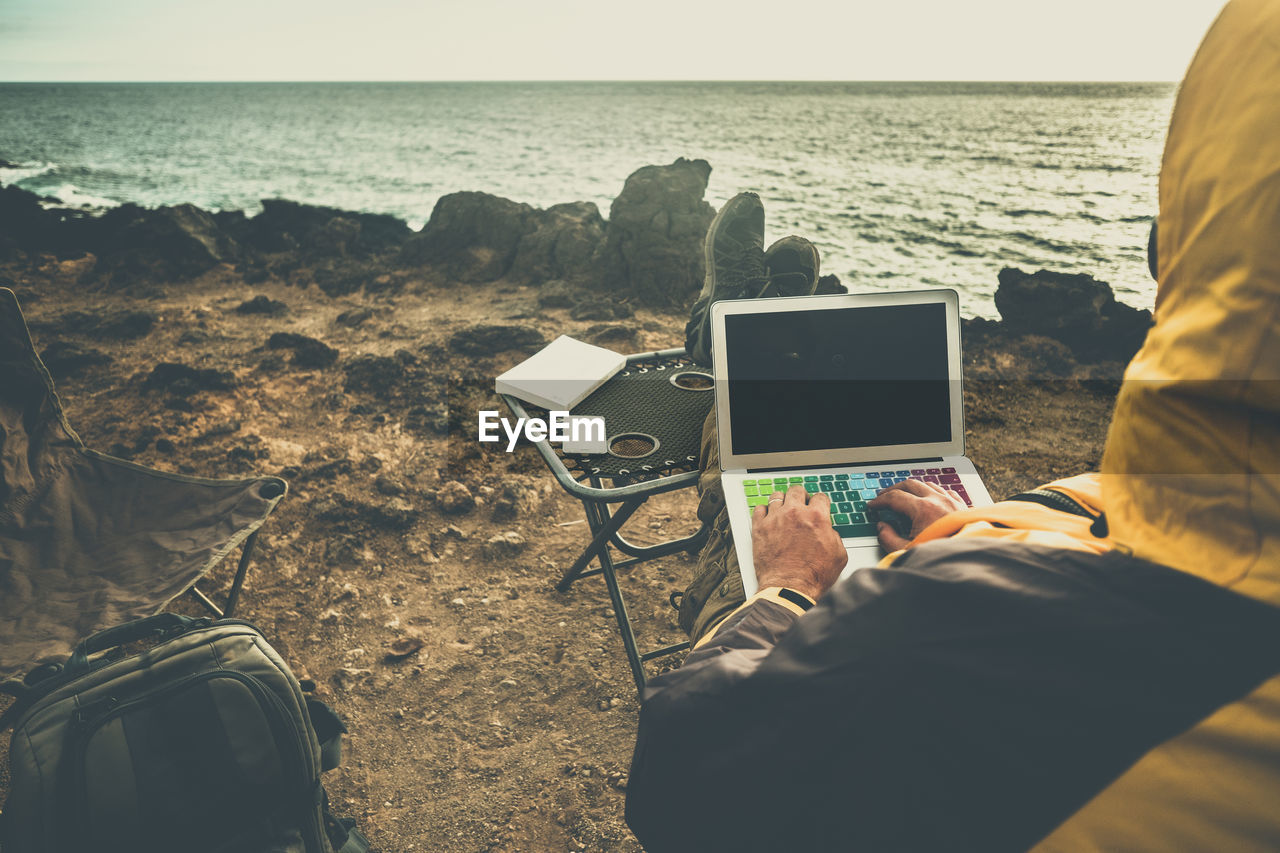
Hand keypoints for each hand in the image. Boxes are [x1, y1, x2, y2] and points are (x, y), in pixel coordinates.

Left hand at [751, 485, 847, 600]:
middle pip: (797, 490)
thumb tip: (829, 532)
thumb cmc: (813, 576)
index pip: (820, 497)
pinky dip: (764, 511)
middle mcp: (795, 514)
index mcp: (817, 518)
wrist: (790, 589)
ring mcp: (775, 519)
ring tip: (783, 509)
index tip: (817, 506)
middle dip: (801, 496)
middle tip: (800, 504)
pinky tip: (768, 518)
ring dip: (782, 501)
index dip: (820, 502)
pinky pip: (759, 509)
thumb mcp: (839, 556)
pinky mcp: (760, 528)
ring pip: (777, 496)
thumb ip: (835, 537)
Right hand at [867, 479, 967, 551]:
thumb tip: (882, 528)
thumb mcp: (906, 552)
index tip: (873, 505)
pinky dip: (934, 492)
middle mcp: (938, 501)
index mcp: (923, 509)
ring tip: (905, 494)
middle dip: (894, 489)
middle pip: (910, 484)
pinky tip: (931, 498)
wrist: (970, 563)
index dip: (880, 501)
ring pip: (928, 484)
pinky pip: (946, 491)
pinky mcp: (963, 507)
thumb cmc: (942, 557)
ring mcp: (952, 502)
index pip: (895, 497)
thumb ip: (888, 539)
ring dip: (913, 488)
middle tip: (884, 496)